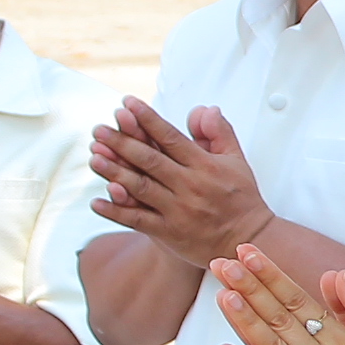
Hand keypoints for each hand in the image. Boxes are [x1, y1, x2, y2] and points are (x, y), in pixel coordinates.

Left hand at [89, 100, 271, 263]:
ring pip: (141, 188)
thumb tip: (205, 109)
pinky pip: (138, 220)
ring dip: (115, 172)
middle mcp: (190, 186)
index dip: (147, 119)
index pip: (171, 137)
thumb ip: (219, 133)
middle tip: (99, 129)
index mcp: (205, 166)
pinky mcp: (170, 232)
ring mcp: (178, 210)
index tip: (127, 104)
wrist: (249, 241)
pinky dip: (116, 211)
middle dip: (122, 143)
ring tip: (94, 157)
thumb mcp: (237, 161)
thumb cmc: (241, 199)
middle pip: (150, 160)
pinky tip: (97, 201)